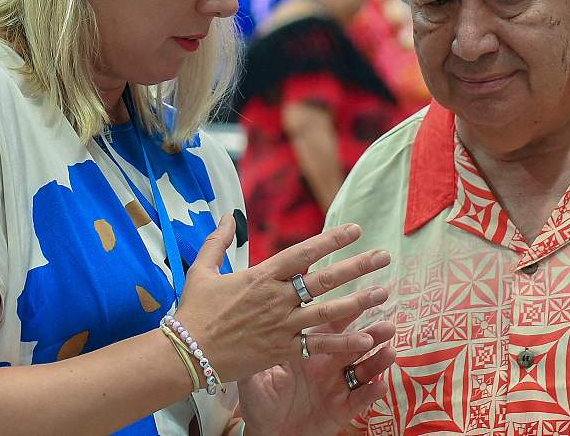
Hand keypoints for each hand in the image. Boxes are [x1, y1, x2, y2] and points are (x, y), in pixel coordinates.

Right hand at [175, 216, 390, 381]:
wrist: (185, 354)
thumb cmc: (193, 311)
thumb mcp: (202, 270)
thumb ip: (217, 241)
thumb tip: (226, 216)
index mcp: (262, 276)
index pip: (304, 252)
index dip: (331, 239)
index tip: (355, 230)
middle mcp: (277, 298)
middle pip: (325, 279)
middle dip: (357, 266)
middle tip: (383, 256)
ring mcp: (282, 325)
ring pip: (329, 311)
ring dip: (359, 302)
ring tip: (384, 293)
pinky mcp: (282, 350)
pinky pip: (318, 346)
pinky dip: (343, 343)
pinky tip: (367, 339)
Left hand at [238, 317, 396, 435]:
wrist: (267, 434)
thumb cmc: (260, 402)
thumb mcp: (254, 376)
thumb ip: (258, 351)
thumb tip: (249, 323)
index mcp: (309, 350)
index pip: (331, 326)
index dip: (347, 311)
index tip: (364, 295)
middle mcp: (328, 364)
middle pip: (354, 344)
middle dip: (373, 333)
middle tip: (388, 324)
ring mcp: (337, 386)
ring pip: (362, 370)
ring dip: (378, 360)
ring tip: (390, 351)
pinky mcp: (341, 410)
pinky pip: (359, 400)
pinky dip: (371, 393)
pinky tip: (381, 385)